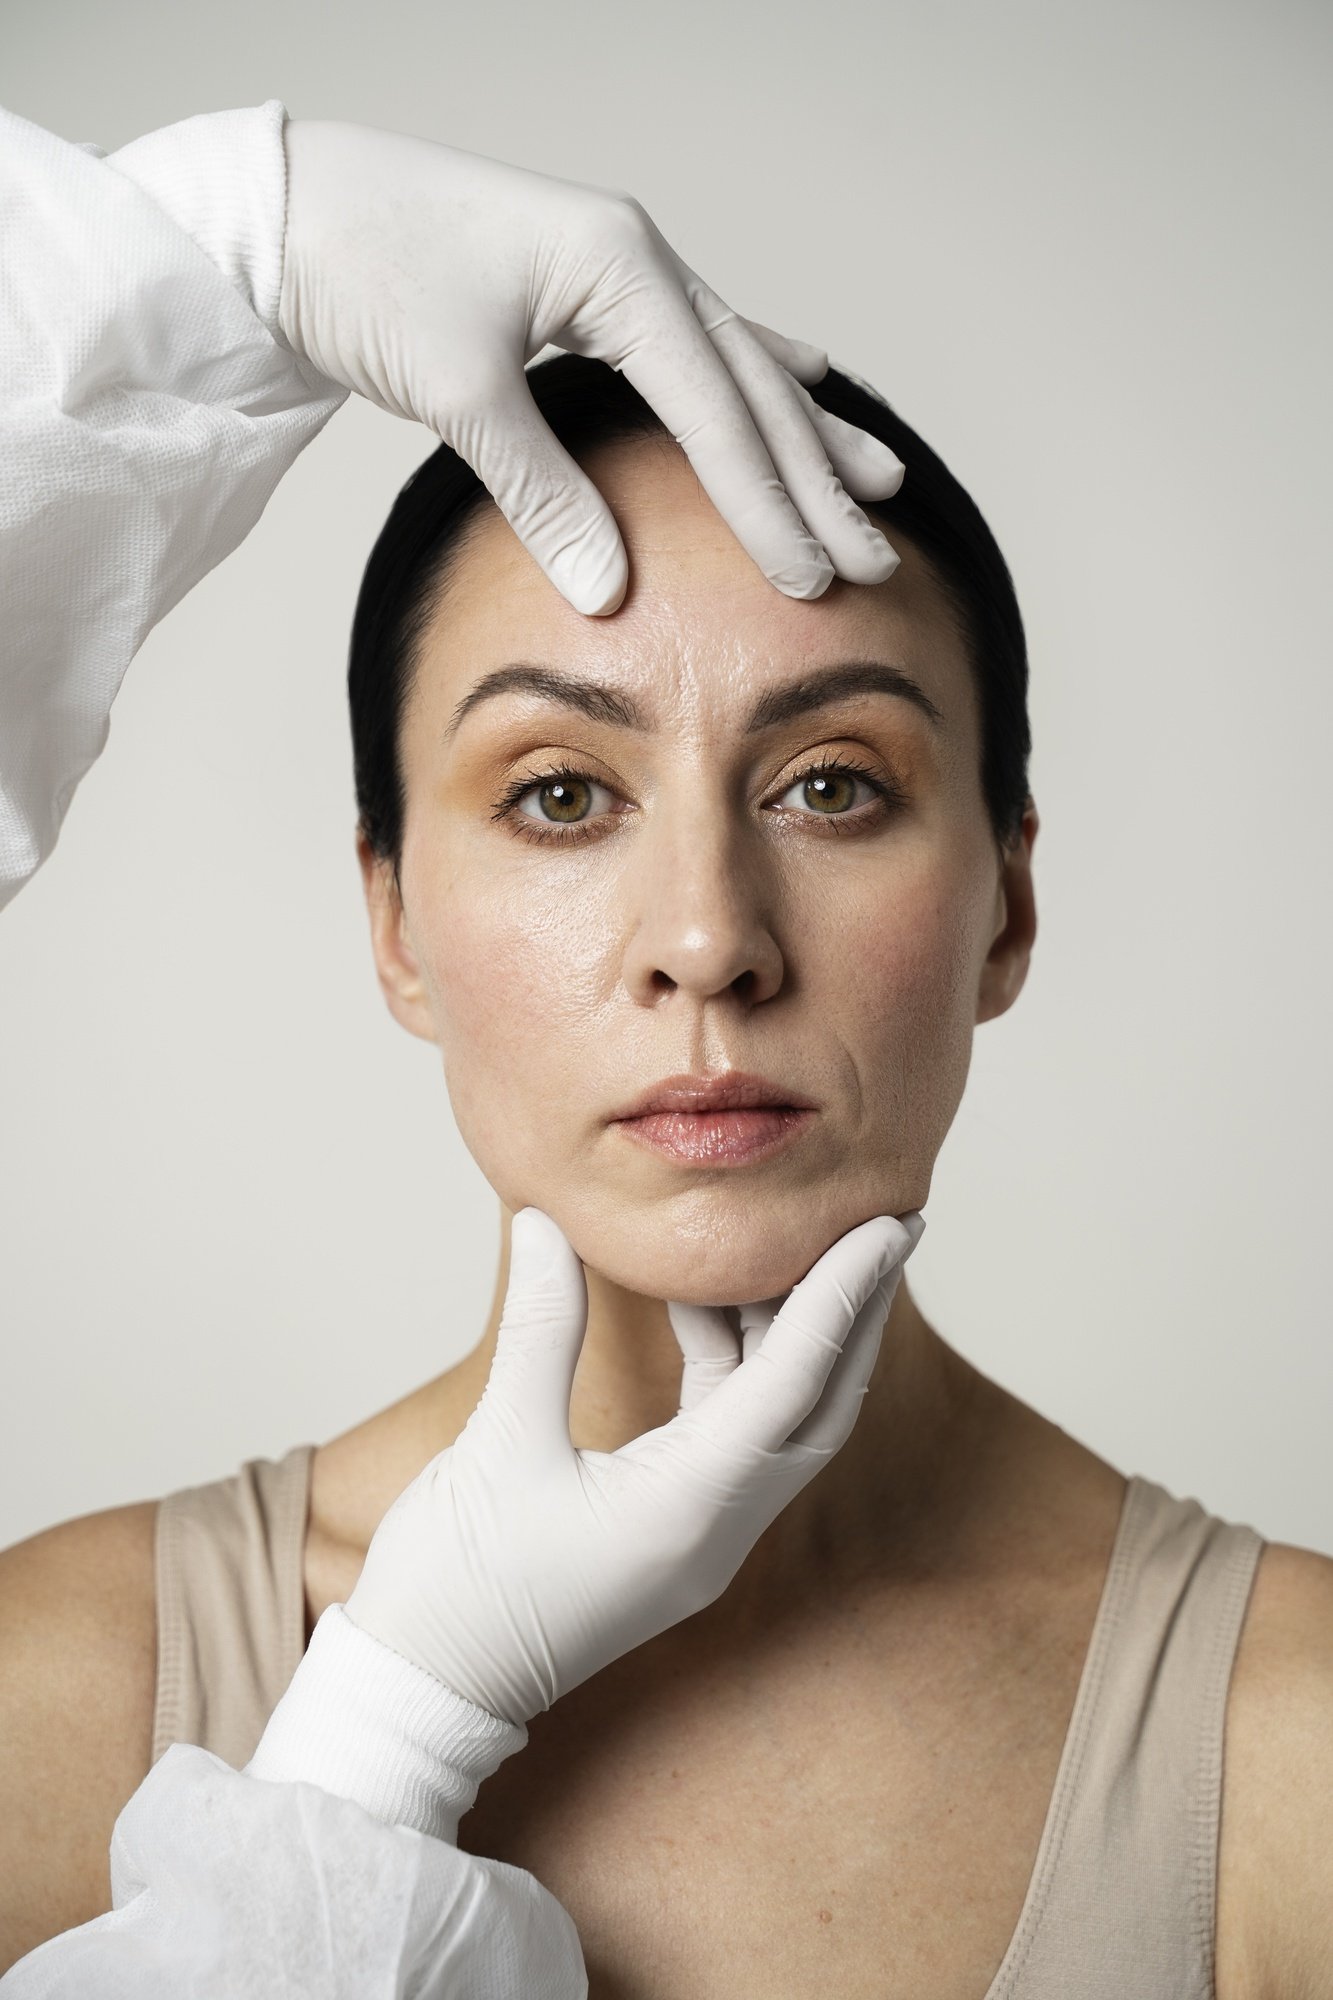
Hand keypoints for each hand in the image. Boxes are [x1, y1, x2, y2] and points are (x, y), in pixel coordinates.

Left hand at [277, 120, 903, 615]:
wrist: (292, 209)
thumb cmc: (366, 275)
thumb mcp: (456, 388)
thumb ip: (541, 490)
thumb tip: (609, 593)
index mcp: (617, 269)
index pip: (715, 409)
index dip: (768, 503)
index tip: (810, 578)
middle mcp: (636, 259)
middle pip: (751, 387)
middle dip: (816, 480)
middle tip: (874, 555)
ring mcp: (620, 267)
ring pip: (739, 364)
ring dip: (806, 432)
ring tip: (881, 482)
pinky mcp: (593, 286)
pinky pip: (701, 342)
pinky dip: (755, 377)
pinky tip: (804, 381)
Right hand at [344, 1204, 924, 1726]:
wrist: (423, 1694)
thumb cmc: (455, 1585)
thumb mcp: (499, 1442)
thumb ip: (540, 1328)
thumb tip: (548, 1225)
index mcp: (690, 1507)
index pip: (796, 1380)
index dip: (844, 1292)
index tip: (889, 1223)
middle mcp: (717, 1528)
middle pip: (819, 1404)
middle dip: (856, 1313)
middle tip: (890, 1223)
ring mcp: (699, 1538)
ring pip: (778, 1420)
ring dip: (791, 1336)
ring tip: (790, 1243)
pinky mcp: (671, 1536)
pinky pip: (730, 1437)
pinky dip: (731, 1366)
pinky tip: (700, 1306)